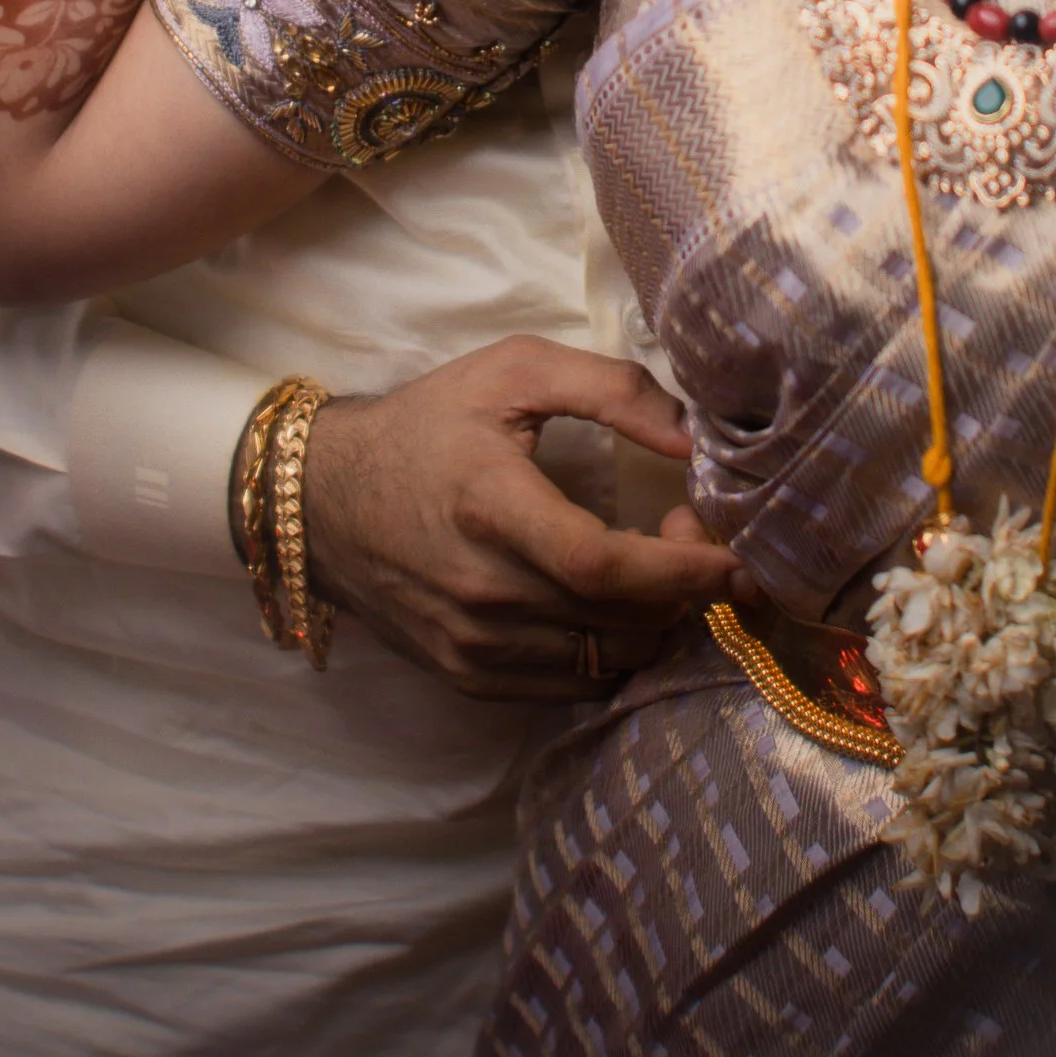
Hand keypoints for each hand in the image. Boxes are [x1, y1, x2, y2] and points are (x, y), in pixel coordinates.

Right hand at [298, 337, 742, 703]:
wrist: (323, 498)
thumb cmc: (428, 425)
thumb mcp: (512, 371)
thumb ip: (611, 389)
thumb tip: (693, 437)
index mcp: (492, 507)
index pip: (604, 565)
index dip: (683, 569)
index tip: (732, 553)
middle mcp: (481, 591)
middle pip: (619, 620)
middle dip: (685, 590)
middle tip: (691, 538)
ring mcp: (472, 645)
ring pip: (607, 662)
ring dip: (656, 624)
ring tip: (652, 569)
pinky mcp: (468, 676)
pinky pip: (573, 685)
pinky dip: (614, 653)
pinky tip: (613, 606)